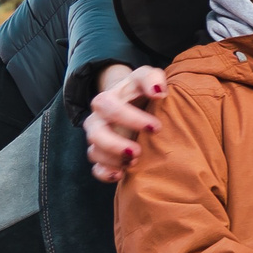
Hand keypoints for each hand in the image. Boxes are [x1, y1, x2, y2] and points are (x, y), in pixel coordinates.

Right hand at [87, 64, 167, 182]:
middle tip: (137, 152)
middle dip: (115, 145)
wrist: (133, 102)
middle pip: (95, 134)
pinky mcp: (102, 155)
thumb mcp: (147, 77)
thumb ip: (153, 79)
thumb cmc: (142, 89)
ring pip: (94, 153)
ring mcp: (97, 139)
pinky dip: (105, 173)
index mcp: (106, 100)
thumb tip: (159, 93)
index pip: (109, 107)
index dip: (130, 118)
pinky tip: (120, 175)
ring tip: (134, 162)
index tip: (156, 128)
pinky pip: (95, 168)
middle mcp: (97, 120)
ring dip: (113, 160)